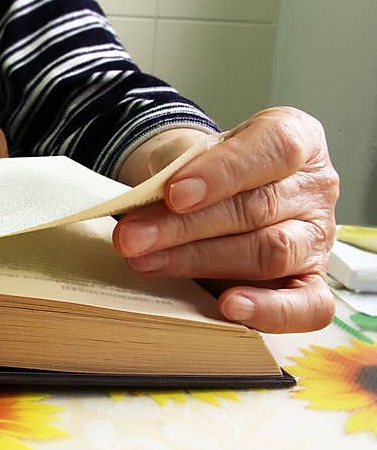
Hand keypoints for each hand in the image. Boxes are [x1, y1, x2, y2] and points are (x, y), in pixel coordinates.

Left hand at [113, 107, 339, 332]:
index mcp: (298, 139)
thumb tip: (144, 207)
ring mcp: (318, 238)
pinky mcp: (313, 283)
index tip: (173, 194)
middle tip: (132, 237)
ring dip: (199, 260)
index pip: (275, 148)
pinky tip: (229, 306)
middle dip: (185, 225)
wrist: (206, 196)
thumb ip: (175, 173)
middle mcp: (316, 188)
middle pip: (258, 208)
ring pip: (269, 252)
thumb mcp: (189, 157)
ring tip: (147, 262)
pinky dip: (269, 310)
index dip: (224, 172)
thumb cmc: (202, 173)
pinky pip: (308, 305)